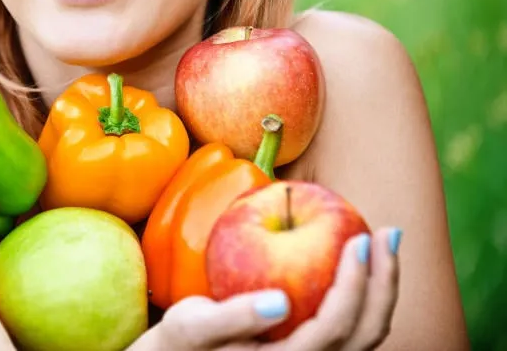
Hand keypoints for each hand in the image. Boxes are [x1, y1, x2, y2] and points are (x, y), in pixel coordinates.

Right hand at [130, 227, 400, 350]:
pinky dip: (367, 291)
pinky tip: (362, 260)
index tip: (359, 239)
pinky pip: (355, 325)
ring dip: (383, 286)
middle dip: (384, 281)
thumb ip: (236, 317)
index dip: (354, 285)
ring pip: (368, 331)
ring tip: (384, 240)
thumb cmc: (183, 341)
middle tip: (388, 233)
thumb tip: (280, 302)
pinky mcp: (314, 348)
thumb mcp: (194, 325)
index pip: (334, 328)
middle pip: (366, 332)